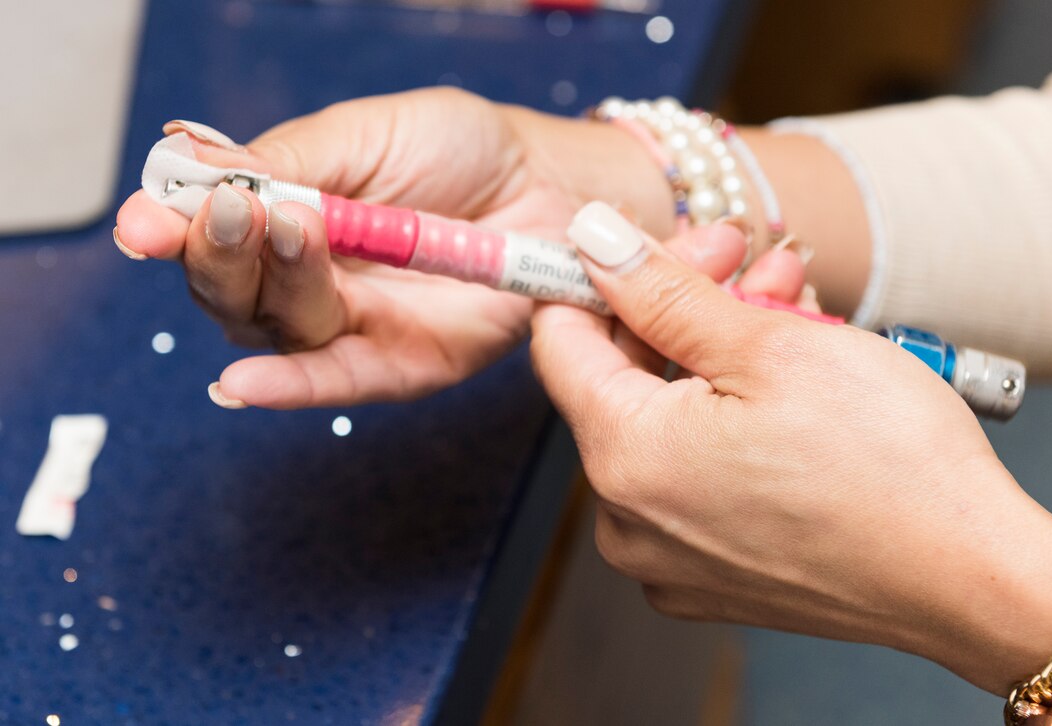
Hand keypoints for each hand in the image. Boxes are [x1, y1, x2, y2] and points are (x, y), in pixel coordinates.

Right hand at [115, 88, 673, 407]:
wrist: (551, 187)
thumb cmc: (461, 155)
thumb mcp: (365, 136)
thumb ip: (284, 161)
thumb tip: (181, 158)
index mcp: (288, 221)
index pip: (214, 235)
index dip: (175, 226)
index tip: (146, 217)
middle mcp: (309, 283)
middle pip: (235, 293)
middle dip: (223, 254)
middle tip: (233, 213)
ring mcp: (354, 328)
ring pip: (282, 328)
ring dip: (273, 285)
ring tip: (290, 229)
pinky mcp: (402, 365)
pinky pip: (339, 382)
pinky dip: (292, 387)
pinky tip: (244, 385)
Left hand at [531, 202, 1051, 695]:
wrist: (970, 578)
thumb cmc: (886, 462)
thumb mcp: (765, 345)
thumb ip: (660, 290)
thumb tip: (589, 238)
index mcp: (623, 458)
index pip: (559, 341)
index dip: (599, 276)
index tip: (647, 242)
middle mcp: (625, 518)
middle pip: (621, 376)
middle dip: (682, 303)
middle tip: (749, 256)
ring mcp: (666, 555)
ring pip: (665, 418)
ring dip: (716, 351)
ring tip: (791, 307)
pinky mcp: (708, 573)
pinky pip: (692, 471)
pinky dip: (727, 417)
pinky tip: (787, 379)